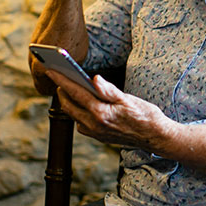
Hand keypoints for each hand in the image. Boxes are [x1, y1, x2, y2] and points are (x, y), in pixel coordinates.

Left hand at [45, 70, 176, 150]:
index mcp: (100, 113)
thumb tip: (95, 79)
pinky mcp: (98, 136)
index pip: (75, 93)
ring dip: (69, 101)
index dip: (62, 80)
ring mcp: (95, 133)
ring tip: (67, 86)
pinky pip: (81, 122)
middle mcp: (94, 125)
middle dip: (61, 90)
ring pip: (74, 115)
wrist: (155, 137)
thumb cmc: (145, 115)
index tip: (50, 69)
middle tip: (57, 75)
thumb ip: (109, 90)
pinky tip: (82, 102)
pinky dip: (78, 111)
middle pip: (69, 105)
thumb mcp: (128, 99)